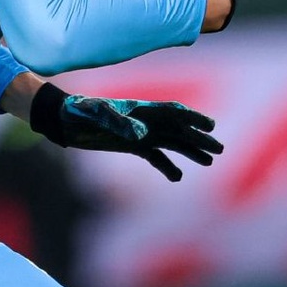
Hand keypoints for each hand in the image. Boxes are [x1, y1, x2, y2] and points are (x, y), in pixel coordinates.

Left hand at [29, 83, 223, 180]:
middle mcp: (145, 120)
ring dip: (190, 151)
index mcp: (141, 109)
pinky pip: (156, 156)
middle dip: (199, 138)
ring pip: (172, 142)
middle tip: (220, 149)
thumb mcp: (98, 114)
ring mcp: (141, 133)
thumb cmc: (81, 111)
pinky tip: (178, 177)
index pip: (173, 112)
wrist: (66, 119)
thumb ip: (120, 122)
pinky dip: (167, 165)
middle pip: (178, 129)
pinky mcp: (132, 146)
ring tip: (210, 161)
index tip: (210, 126)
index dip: (193, 118)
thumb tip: (142, 134)